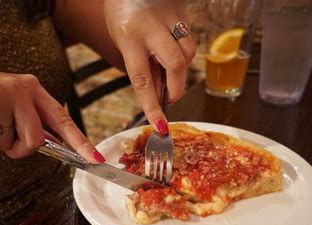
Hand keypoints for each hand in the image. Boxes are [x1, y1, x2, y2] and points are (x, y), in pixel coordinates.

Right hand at [0, 66, 104, 162]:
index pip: (62, 119)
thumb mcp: (14, 105)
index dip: (80, 142)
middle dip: (21, 148)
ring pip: (9, 145)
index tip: (95, 160)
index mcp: (34, 89)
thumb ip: (33, 122)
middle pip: (36, 140)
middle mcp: (20, 88)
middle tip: (7, 137)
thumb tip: (54, 148)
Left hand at [104, 0, 195, 133]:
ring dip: (181, 70)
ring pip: (188, 53)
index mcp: (129, 36)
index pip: (142, 79)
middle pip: (176, 65)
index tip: (159, 125)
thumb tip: (158, 93)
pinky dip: (183, 53)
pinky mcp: (183, 11)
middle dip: (176, 88)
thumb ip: (142, 66)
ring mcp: (170, 16)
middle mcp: (151, 26)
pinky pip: (190, 40)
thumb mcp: (123, 41)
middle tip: (170, 99)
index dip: (152, 105)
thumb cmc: (121, 13)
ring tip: (167, 71)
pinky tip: (171, 52)